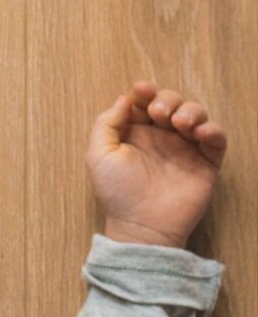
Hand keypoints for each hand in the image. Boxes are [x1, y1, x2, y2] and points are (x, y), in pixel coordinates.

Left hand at [86, 80, 226, 248]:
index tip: (142, 90)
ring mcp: (185, 148)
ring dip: (190, 110)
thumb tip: (124, 99)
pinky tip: (200, 133)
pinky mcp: (206, 163)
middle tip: (159, 113)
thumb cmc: (118, 193)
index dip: (144, 92)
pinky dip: (212, 129)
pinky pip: (216, 138)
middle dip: (167, 99)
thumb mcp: (99, 155)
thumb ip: (106, 123)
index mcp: (136, 133)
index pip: (144, 102)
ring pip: (196, 114)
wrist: (141, 225)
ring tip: (180, 124)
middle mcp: (162, 137)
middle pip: (172, 102)